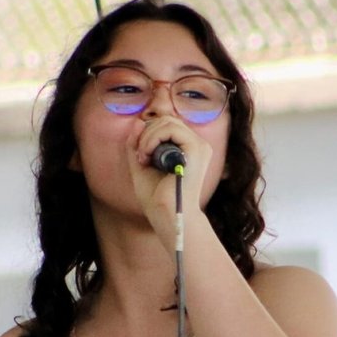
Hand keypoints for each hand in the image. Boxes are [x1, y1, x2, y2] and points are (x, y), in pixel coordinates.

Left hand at [128, 113, 213, 235]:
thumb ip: (137, 143)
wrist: (167, 216)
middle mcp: (197, 145)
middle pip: (167, 120)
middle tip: (140, 157)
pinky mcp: (196, 149)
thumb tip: (138, 122)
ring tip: (143, 157)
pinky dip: (153, 138)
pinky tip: (148, 155)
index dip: (148, 133)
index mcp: (188, 149)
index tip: (140, 156)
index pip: (166, 125)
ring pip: (168, 121)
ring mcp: (199, 146)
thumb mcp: (141, 164)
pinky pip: (171, 128)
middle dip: (146, 134)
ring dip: (147, 137)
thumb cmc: (157, 197)